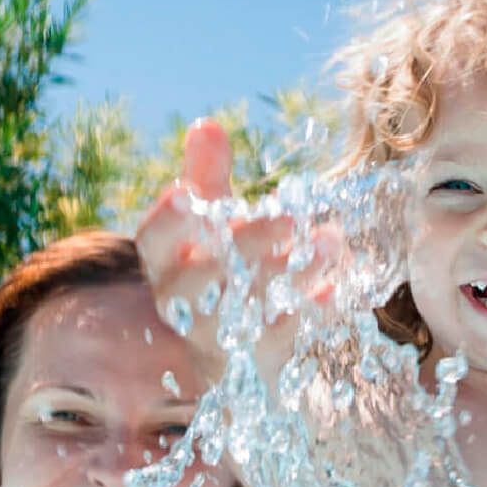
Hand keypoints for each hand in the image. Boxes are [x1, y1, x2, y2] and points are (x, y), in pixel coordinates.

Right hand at [134, 119, 335, 381]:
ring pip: (247, 309)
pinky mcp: (257, 361)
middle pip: (202, 280)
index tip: (187, 192)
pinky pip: (282, 340)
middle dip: (245, 245)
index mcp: (165, 265)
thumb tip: (205, 125)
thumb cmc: (217, 272)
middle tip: (288, 217)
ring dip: (290, 272)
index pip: (153, 241)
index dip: (167, 220)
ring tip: (328, 240)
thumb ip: (207, 177)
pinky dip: (309, 311)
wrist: (236, 357)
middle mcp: (184, 304)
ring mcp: (219, 337)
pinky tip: (333, 287)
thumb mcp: (210, 224)